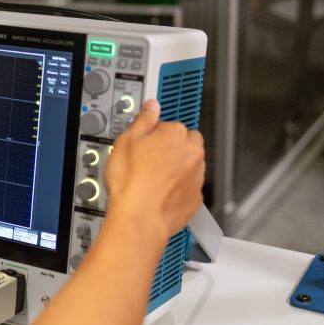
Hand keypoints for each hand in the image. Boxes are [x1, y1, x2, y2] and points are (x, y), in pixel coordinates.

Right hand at [103, 100, 204, 250]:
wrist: (139, 217)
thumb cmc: (131, 181)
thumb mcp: (126, 141)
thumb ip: (143, 120)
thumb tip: (152, 107)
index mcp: (176, 135)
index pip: (170, 125)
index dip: (155, 134)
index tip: (145, 142)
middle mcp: (192, 154)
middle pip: (186, 144)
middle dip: (172, 149)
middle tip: (149, 159)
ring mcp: (196, 178)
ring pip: (189, 166)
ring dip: (176, 169)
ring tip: (152, 179)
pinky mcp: (195, 199)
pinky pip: (188, 188)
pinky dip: (178, 190)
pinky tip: (160, 194)